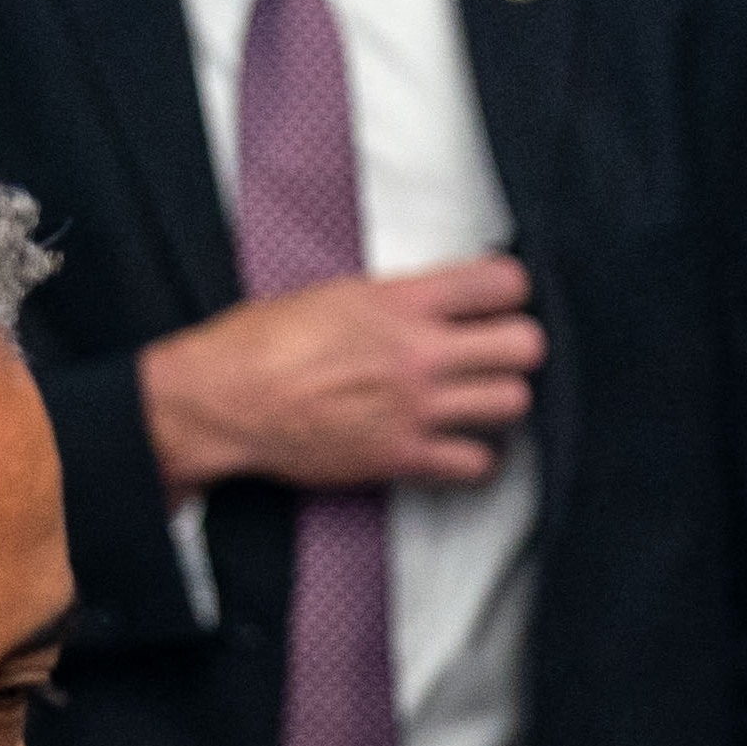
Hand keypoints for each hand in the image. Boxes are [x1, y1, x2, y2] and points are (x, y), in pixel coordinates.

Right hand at [139, 253, 541, 501]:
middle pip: (526, 346)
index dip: (510, 291)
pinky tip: (457, 447)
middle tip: (496, 354)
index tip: (500, 301)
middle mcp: (418, 353)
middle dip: (518, 348)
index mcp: (399, 302)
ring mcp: (415, 408)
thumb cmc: (260, 345)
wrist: (220, 401)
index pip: (501, 282)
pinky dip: (476, 460)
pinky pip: (479, 464)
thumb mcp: (333, 295)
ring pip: (514, 403)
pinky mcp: (403, 457)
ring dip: (500, 402)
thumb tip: (437, 304)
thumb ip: (397, 301)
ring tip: (476, 400)